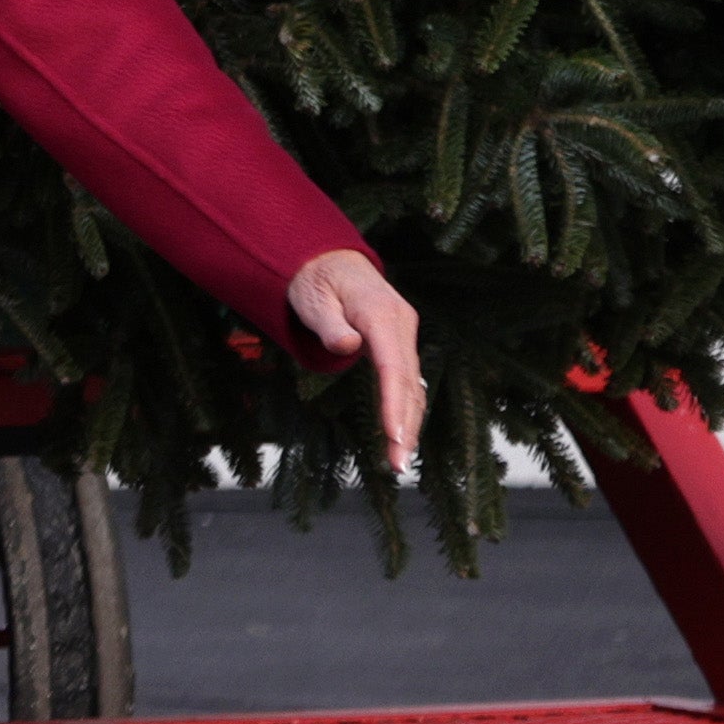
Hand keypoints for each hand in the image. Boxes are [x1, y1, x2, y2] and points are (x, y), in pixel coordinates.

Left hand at [280, 251, 426, 460]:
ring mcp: (403, 334)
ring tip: (399, 461)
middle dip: (405, 426)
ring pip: (412, 385)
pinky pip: (406, 379)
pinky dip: (406, 408)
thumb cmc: (314, 279)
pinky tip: (403, 435)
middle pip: (408, 382)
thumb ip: (328, 323)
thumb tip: (347, 345)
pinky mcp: (399, 342)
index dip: (395, 403)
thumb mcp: (311, 296)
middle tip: (397, 464)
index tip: (394, 435)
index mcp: (380, 314)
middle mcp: (400, 324)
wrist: (327, 258)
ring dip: (409, 423)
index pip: (393, 366)